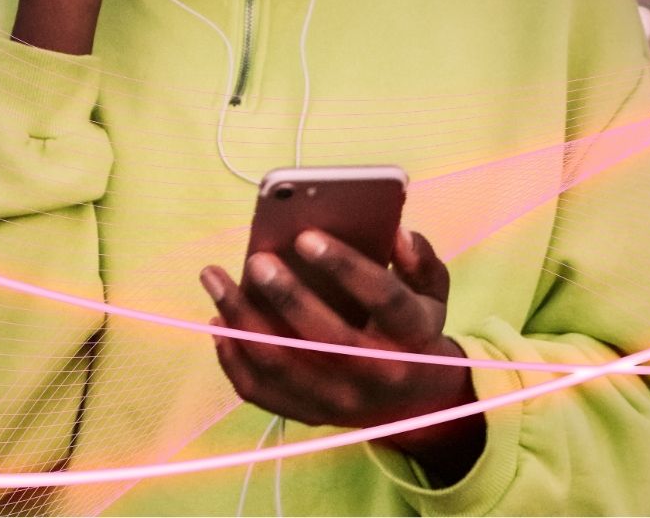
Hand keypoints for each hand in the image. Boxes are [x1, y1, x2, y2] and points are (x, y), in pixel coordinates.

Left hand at [201, 227, 485, 480]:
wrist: (414, 404)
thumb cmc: (415, 331)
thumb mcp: (434, 293)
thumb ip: (419, 260)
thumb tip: (396, 234)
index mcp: (415, 337)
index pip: (386, 301)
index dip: (347, 267)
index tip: (307, 235)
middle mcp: (378, 375)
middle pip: (327, 338)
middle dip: (287, 295)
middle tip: (256, 259)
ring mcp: (341, 402)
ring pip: (283, 366)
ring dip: (242, 321)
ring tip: (215, 279)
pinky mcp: (310, 415)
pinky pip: (261, 392)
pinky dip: (232, 357)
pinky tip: (218, 320)